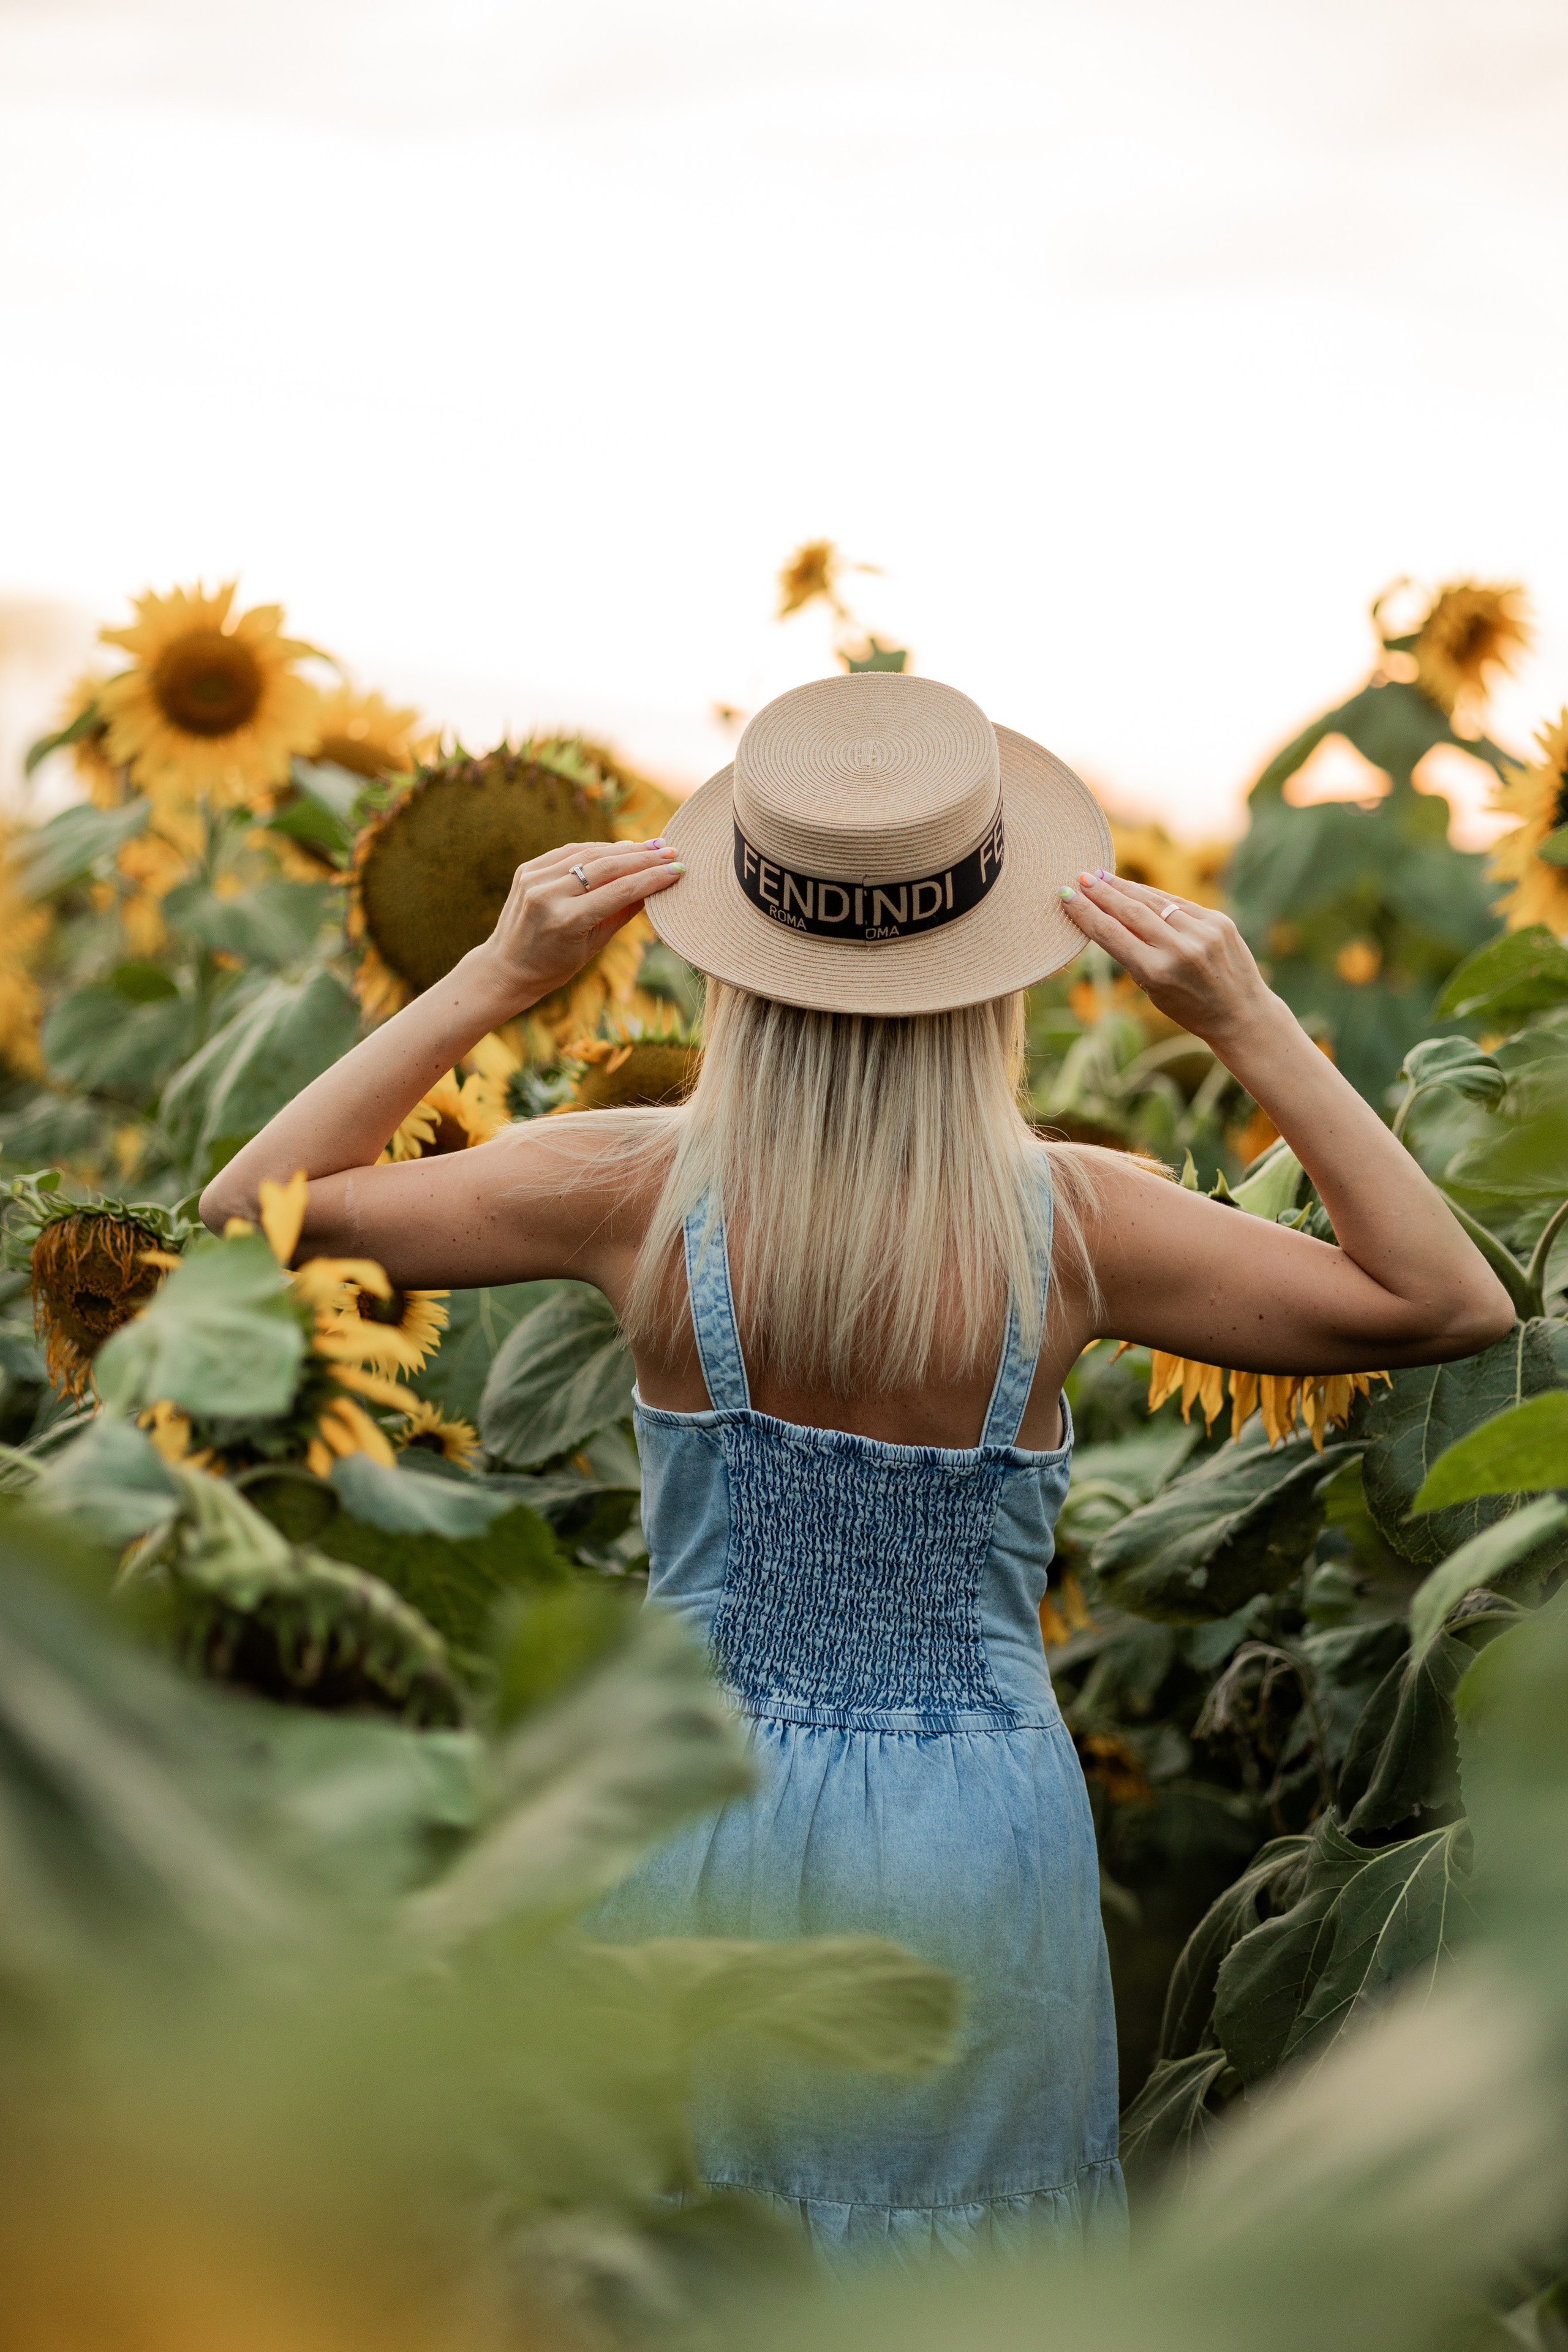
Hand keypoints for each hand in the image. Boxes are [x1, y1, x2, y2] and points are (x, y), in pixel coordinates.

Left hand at [472, 837, 683, 1011]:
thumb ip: (623, 912)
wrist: (506, 968)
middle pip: (606, 867)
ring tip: (651, 846)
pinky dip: (596, 848)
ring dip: (623, 848)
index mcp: (567, 921)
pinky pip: (569, 852)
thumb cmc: (555, 966)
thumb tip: (655, 886)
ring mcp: (534, 879)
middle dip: (643, 857)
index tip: (678, 870)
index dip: (653, 878)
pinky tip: (619, 848)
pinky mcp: (527, 870)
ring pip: (588, 853)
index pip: (620, 890)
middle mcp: (548, 895)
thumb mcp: (594, 945)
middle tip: (670, 851)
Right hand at [1060, 869, 1274, 1044]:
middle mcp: (1179, 950)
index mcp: (1156, 973)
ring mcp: (1202, 933)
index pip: (1111, 934)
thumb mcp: (1152, 991)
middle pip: (1130, 911)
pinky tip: (1136, 889)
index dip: (1085, 913)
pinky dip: (1154, 896)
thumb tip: (1106, 915)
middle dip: (1102, 893)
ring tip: (1103, 877)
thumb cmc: (1188, 1007)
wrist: (1240, 1013)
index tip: (1066, 896)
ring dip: (1125, 888)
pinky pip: (1178, 903)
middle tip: (1080, 878)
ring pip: (1154, 902)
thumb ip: (1132, 955)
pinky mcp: (1219, 921)